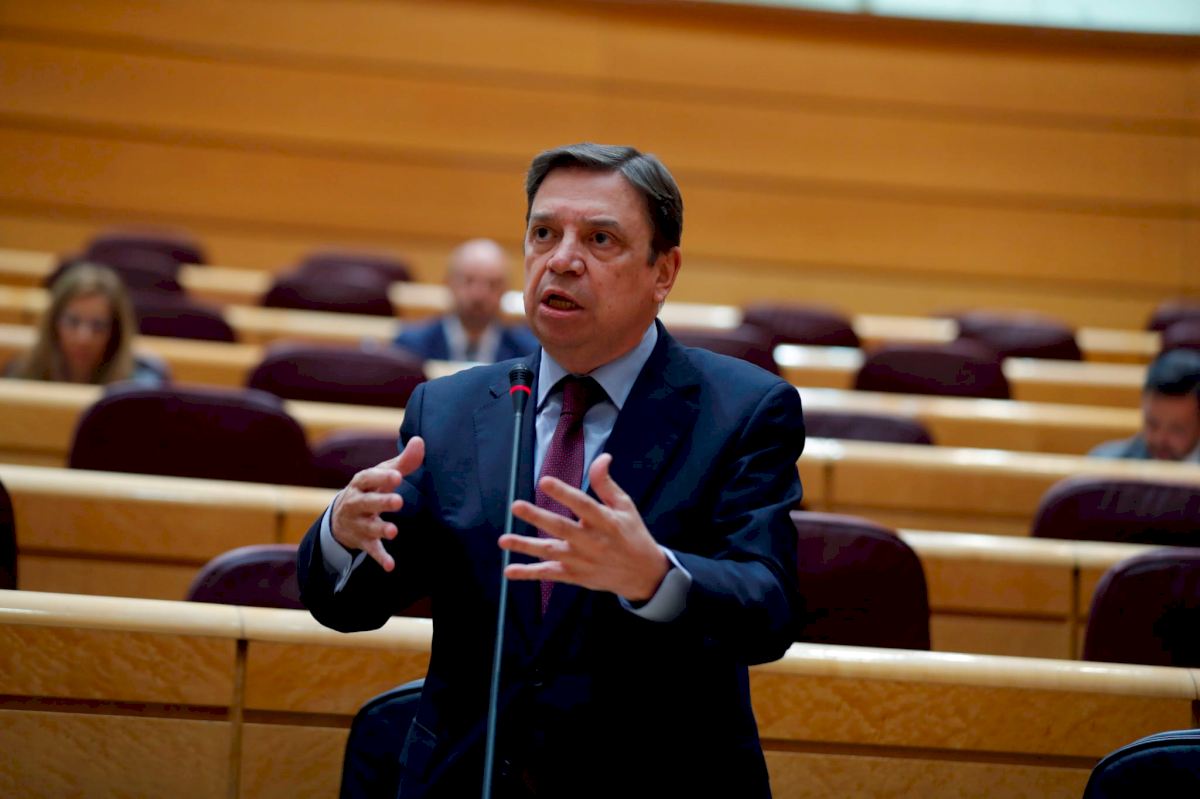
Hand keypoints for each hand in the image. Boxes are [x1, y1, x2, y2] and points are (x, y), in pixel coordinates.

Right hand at [330, 436, 424, 572]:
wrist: (341, 518)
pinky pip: (371, 550)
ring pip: (368, 527)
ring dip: (380, 529)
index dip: (381, 476)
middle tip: (398, 501)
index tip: (397, 475)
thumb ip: (403, 462)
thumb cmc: (370, 489)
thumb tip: (420, 441)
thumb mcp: (382, 474)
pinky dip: (380, 558)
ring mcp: (358, 523)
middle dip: (381, 502)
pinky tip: (390, 566)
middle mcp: (356, 503)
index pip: (368, 477)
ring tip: (394, 532)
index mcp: (361, 484)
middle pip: (367, 502)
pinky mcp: (363, 541)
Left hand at [501, 453, 668, 600]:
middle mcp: (591, 541)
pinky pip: (549, 574)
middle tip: (516, 506)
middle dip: (538, 517)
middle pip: (561, 528)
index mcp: (606, 521)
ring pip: (550, 552)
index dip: (564, 493)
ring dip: (526, 546)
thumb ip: (607, 484)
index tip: (544, 481)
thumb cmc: (632, 534)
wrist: (643, 574)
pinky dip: (529, 574)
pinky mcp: (575, 576)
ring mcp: (581, 560)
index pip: (582, 505)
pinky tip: (509, 571)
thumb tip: (602, 457)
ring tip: (503, 540)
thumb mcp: (625, 506)